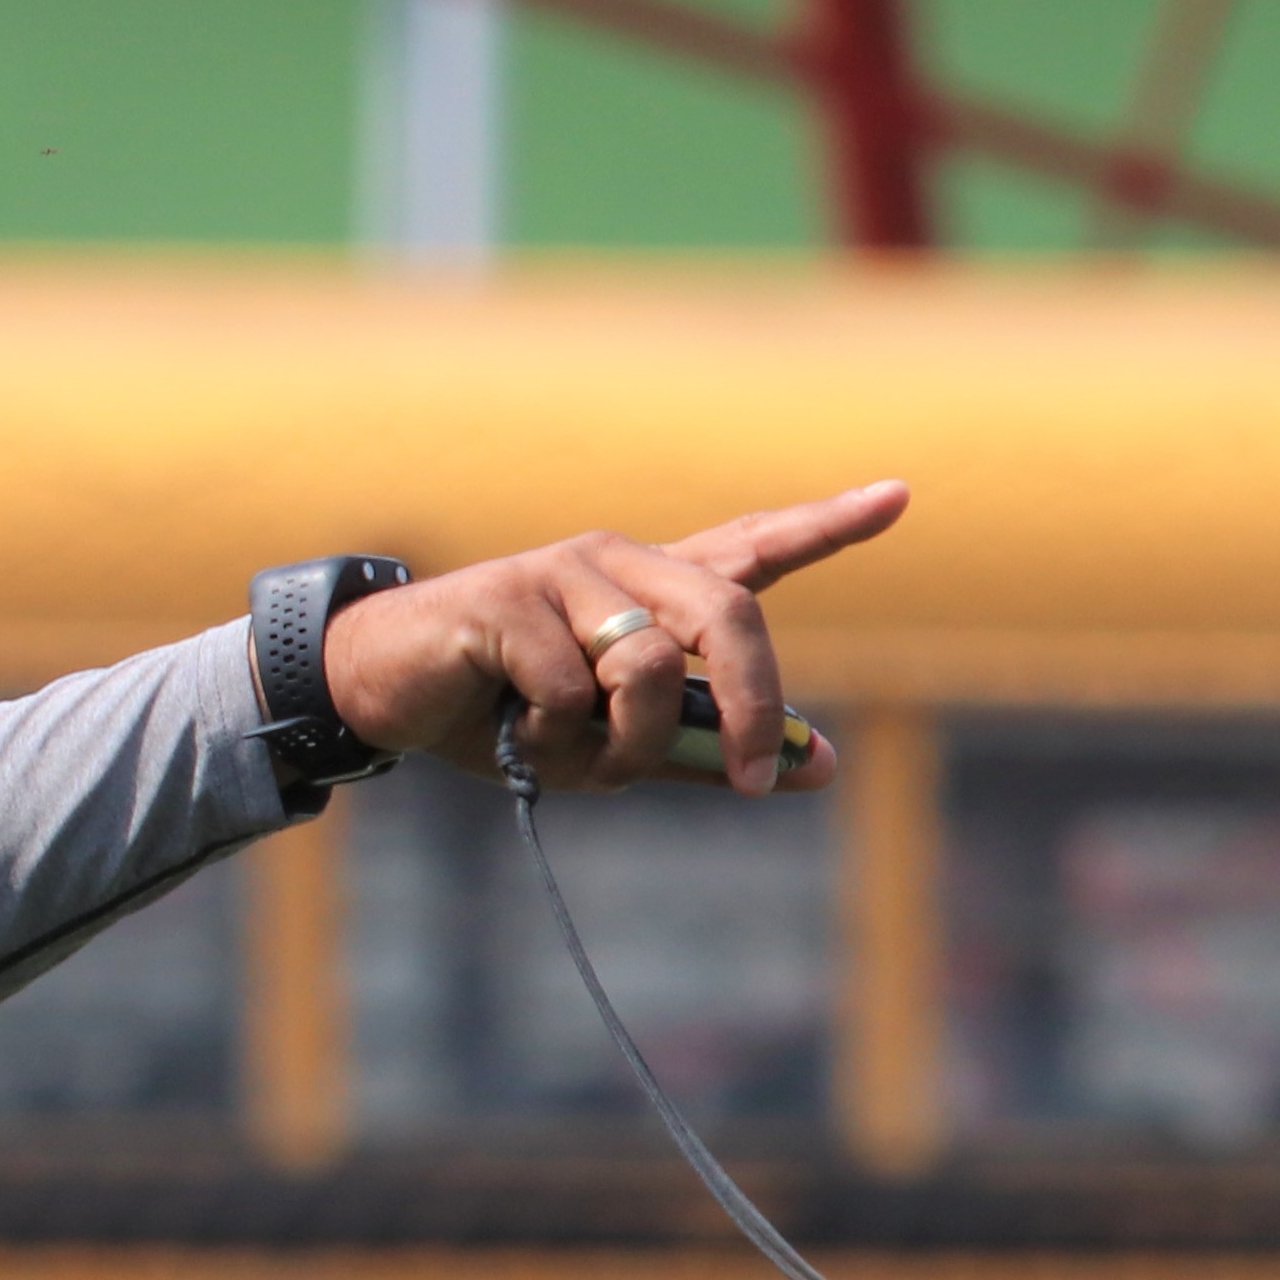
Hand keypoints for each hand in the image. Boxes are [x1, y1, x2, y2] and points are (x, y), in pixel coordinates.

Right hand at [319, 482, 909, 796]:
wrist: (380, 694)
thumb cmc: (498, 715)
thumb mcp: (612, 747)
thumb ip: (706, 749)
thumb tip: (819, 768)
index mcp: (648, 591)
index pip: (752, 547)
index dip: (829, 524)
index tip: (899, 496)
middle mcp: (618, 564)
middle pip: (730, 615)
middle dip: (756, 705)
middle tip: (757, 783)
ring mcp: (564, 572)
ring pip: (648, 665)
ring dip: (618, 743)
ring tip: (561, 754)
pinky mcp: (510, 597)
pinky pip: (572, 688)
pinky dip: (549, 737)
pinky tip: (505, 726)